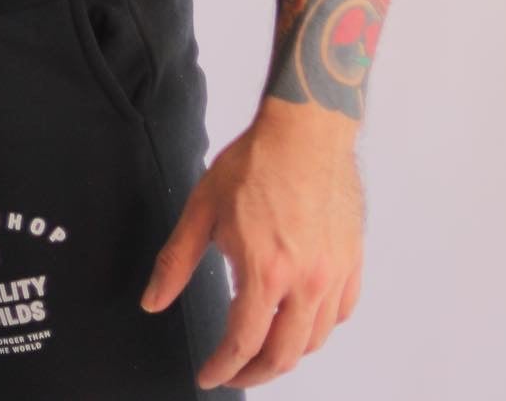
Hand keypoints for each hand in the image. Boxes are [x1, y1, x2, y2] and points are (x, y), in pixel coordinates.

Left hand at [138, 105, 363, 388]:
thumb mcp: (202, 209)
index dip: (223, 367)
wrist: (305, 130)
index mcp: (265, 271)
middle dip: (254, 373)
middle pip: (283, 356)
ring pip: (315, 340)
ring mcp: (334, 274)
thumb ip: (176, 261)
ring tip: (263, 348)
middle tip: (233, 372)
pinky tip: (301, 318)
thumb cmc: (255, 163)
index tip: (209, 375)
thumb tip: (152, 301)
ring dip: (287, 354)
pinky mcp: (353, 261)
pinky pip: (341, 314)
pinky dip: (319, 327)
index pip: (243, 342)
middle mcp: (306, 281)